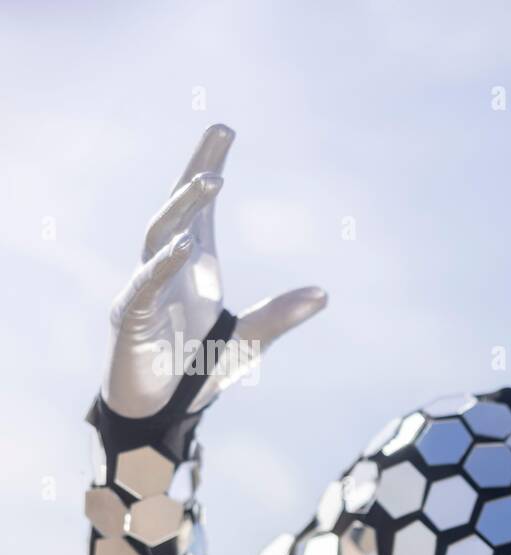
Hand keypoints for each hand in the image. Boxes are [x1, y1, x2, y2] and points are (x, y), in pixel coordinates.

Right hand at [102, 124, 326, 418]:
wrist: (160, 413)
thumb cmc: (198, 369)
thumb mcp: (250, 341)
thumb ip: (281, 317)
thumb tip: (324, 293)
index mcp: (193, 268)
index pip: (201, 209)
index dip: (207, 167)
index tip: (224, 129)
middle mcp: (165, 269)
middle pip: (178, 207)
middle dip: (198, 169)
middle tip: (222, 132)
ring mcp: (145, 290)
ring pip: (160, 234)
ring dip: (186, 206)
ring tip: (214, 179)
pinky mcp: (129, 317)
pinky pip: (145, 284)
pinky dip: (164, 264)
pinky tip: (186, 245)